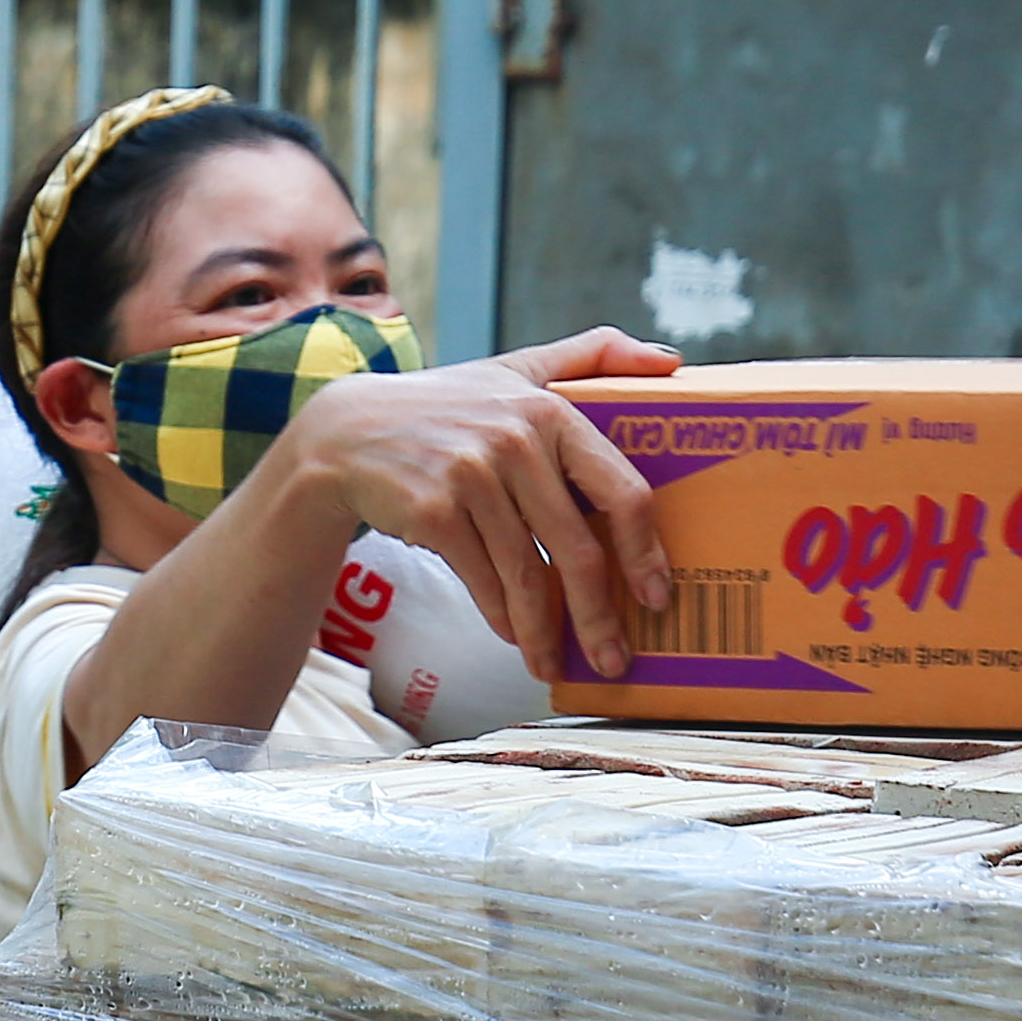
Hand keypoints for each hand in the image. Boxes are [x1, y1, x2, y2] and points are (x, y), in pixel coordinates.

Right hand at [293, 327, 680, 679]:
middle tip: (614, 658)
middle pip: (577, 549)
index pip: (621, 490)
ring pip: (528, 575)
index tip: (657, 596)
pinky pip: (485, 582)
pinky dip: (502, 617)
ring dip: (546, 632)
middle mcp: (515, 442)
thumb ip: (593, 357)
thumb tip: (672, 363)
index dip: (645, 552)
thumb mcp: (518, 369)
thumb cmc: (448, 407)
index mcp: (551, 412)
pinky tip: (514, 638)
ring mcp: (472, 477)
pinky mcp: (434, 512)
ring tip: (556, 663)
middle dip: (600, 616)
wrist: (349, 432)